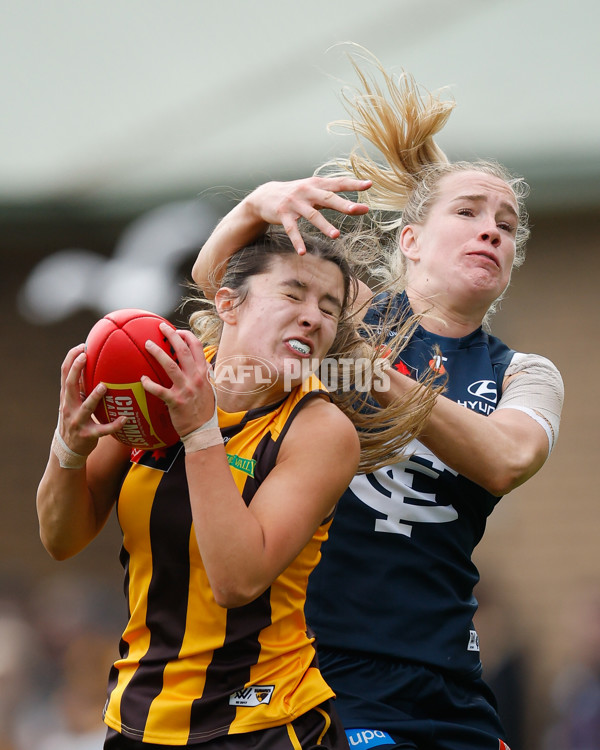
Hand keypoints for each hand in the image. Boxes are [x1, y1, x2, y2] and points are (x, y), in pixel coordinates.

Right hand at [57, 344, 127, 455]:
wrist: (68, 449)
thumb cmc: (75, 419)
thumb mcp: (73, 402)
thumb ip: (80, 387)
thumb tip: (94, 364)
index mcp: (66, 397)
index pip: (64, 373)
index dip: (71, 359)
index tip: (81, 346)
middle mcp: (68, 407)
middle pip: (69, 385)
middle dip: (76, 370)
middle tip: (85, 357)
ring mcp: (76, 421)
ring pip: (85, 408)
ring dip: (94, 396)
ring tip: (104, 386)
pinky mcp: (88, 435)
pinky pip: (103, 430)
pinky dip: (114, 424)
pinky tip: (125, 419)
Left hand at [142, 325, 214, 436]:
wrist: (202, 430)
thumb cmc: (204, 409)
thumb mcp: (210, 389)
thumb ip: (206, 375)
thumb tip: (205, 363)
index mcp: (203, 373)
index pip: (197, 347)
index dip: (186, 335)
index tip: (177, 331)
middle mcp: (196, 378)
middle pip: (183, 350)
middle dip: (171, 336)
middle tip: (160, 327)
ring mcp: (185, 389)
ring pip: (170, 365)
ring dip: (158, 353)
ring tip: (148, 344)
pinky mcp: (175, 401)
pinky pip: (160, 390)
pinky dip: (150, 384)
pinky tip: (142, 379)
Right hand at [244, 176, 371, 253]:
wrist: (264, 196)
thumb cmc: (296, 194)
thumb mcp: (313, 191)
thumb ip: (333, 197)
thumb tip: (358, 206)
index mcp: (316, 184)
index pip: (338, 183)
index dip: (353, 183)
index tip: (369, 184)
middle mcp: (306, 191)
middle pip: (328, 198)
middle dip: (343, 204)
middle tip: (359, 209)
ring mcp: (294, 203)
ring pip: (312, 215)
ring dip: (324, 226)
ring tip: (336, 235)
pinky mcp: (282, 215)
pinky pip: (291, 230)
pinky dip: (297, 241)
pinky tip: (303, 252)